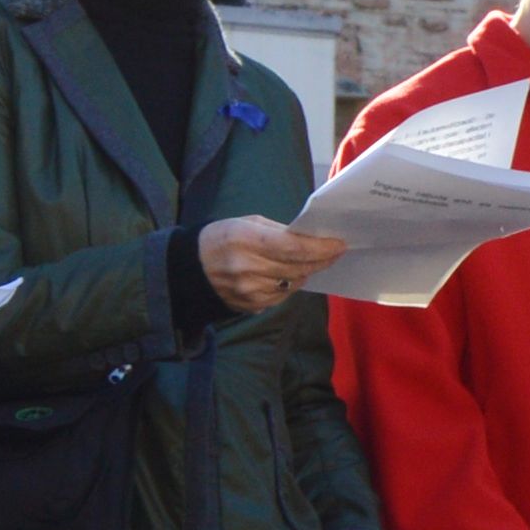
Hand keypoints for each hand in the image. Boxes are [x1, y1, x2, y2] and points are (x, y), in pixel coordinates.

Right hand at [201, 218, 348, 315]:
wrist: (191, 268)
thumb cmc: (223, 238)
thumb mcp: (247, 223)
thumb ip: (279, 232)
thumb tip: (311, 240)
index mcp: (246, 239)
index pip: (293, 247)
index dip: (320, 248)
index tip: (339, 244)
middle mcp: (248, 268)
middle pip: (297, 268)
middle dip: (321, 260)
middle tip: (335, 252)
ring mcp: (249, 290)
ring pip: (293, 284)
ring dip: (307, 272)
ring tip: (315, 261)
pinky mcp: (250, 306)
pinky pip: (282, 296)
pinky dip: (291, 285)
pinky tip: (291, 275)